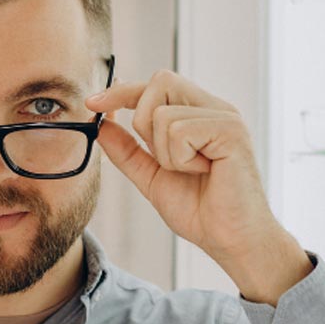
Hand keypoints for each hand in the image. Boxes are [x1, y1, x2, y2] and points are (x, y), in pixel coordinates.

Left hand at [85, 70, 310, 304]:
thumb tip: (103, 125)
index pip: (157, 84)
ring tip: (191, 171)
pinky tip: (203, 172)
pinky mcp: (231, 130)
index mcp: (198, 115)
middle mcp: (214, 109)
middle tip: (164, 159)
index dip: (122, 90)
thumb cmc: (201, 211)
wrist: (229, 240)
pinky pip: (180, 131)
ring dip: (165, 153)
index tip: (93, 103)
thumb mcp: (152, 178)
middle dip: (145, 123)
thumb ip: (128, 151)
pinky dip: (180, 159)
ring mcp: (225, 117)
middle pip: (160, 82)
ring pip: (164, 114)